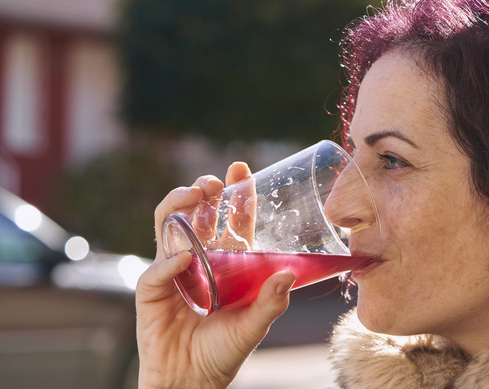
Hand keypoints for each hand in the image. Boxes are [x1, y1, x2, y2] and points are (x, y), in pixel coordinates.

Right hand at [136, 162, 295, 387]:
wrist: (191, 381)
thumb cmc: (224, 351)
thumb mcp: (255, 325)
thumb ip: (273, 302)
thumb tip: (290, 274)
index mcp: (225, 261)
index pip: (231, 219)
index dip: (236, 193)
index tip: (241, 168)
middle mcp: (198, 259)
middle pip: (197, 213)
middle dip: (204, 190)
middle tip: (215, 181)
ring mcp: (172, 271)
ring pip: (169, 226)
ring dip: (180, 206)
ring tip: (196, 194)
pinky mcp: (151, 291)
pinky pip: (158, 269)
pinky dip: (171, 261)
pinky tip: (186, 258)